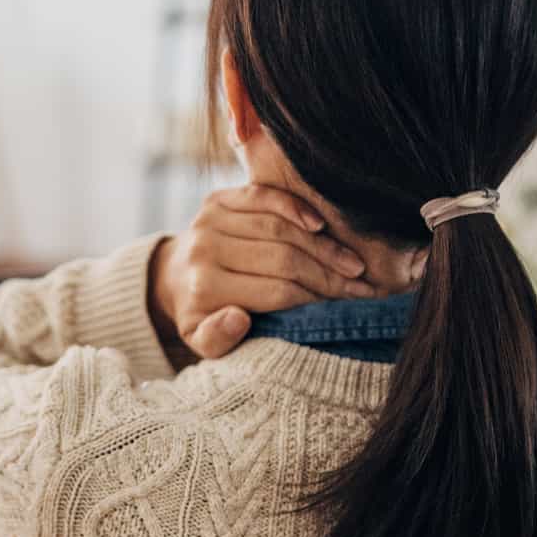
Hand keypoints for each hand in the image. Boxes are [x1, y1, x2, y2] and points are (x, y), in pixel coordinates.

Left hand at [149, 184, 372, 363]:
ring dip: (323, 246)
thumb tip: (239, 319)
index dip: (318, 299)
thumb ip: (217, 338)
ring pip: (280, 228)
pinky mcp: (218, 198)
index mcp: (204, 287)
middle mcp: (205, 249)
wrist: (172, 276)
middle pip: (282, 258)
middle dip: (329, 274)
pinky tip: (322, 225)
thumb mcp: (201, 339)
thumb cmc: (200, 314)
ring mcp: (210, 219)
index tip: (350, 306)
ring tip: (354, 265)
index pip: (276, 291)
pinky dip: (296, 207)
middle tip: (363, 287)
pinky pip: (264, 196)